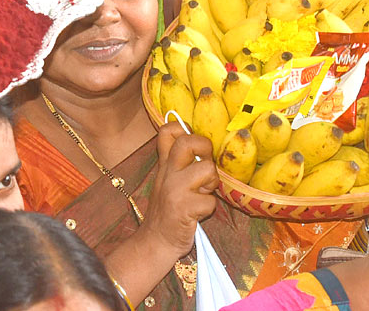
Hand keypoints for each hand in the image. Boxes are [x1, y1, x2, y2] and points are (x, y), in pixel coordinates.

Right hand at [142, 122, 218, 258]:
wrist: (156, 240)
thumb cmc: (168, 210)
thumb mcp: (166, 180)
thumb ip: (177, 162)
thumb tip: (198, 141)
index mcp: (164, 164)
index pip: (168, 131)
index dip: (185, 130)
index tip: (193, 144)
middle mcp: (168, 172)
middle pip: (188, 142)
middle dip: (205, 150)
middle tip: (205, 165)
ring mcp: (175, 189)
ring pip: (207, 170)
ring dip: (212, 183)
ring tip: (203, 193)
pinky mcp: (184, 208)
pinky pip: (210, 201)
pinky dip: (209, 208)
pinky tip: (198, 213)